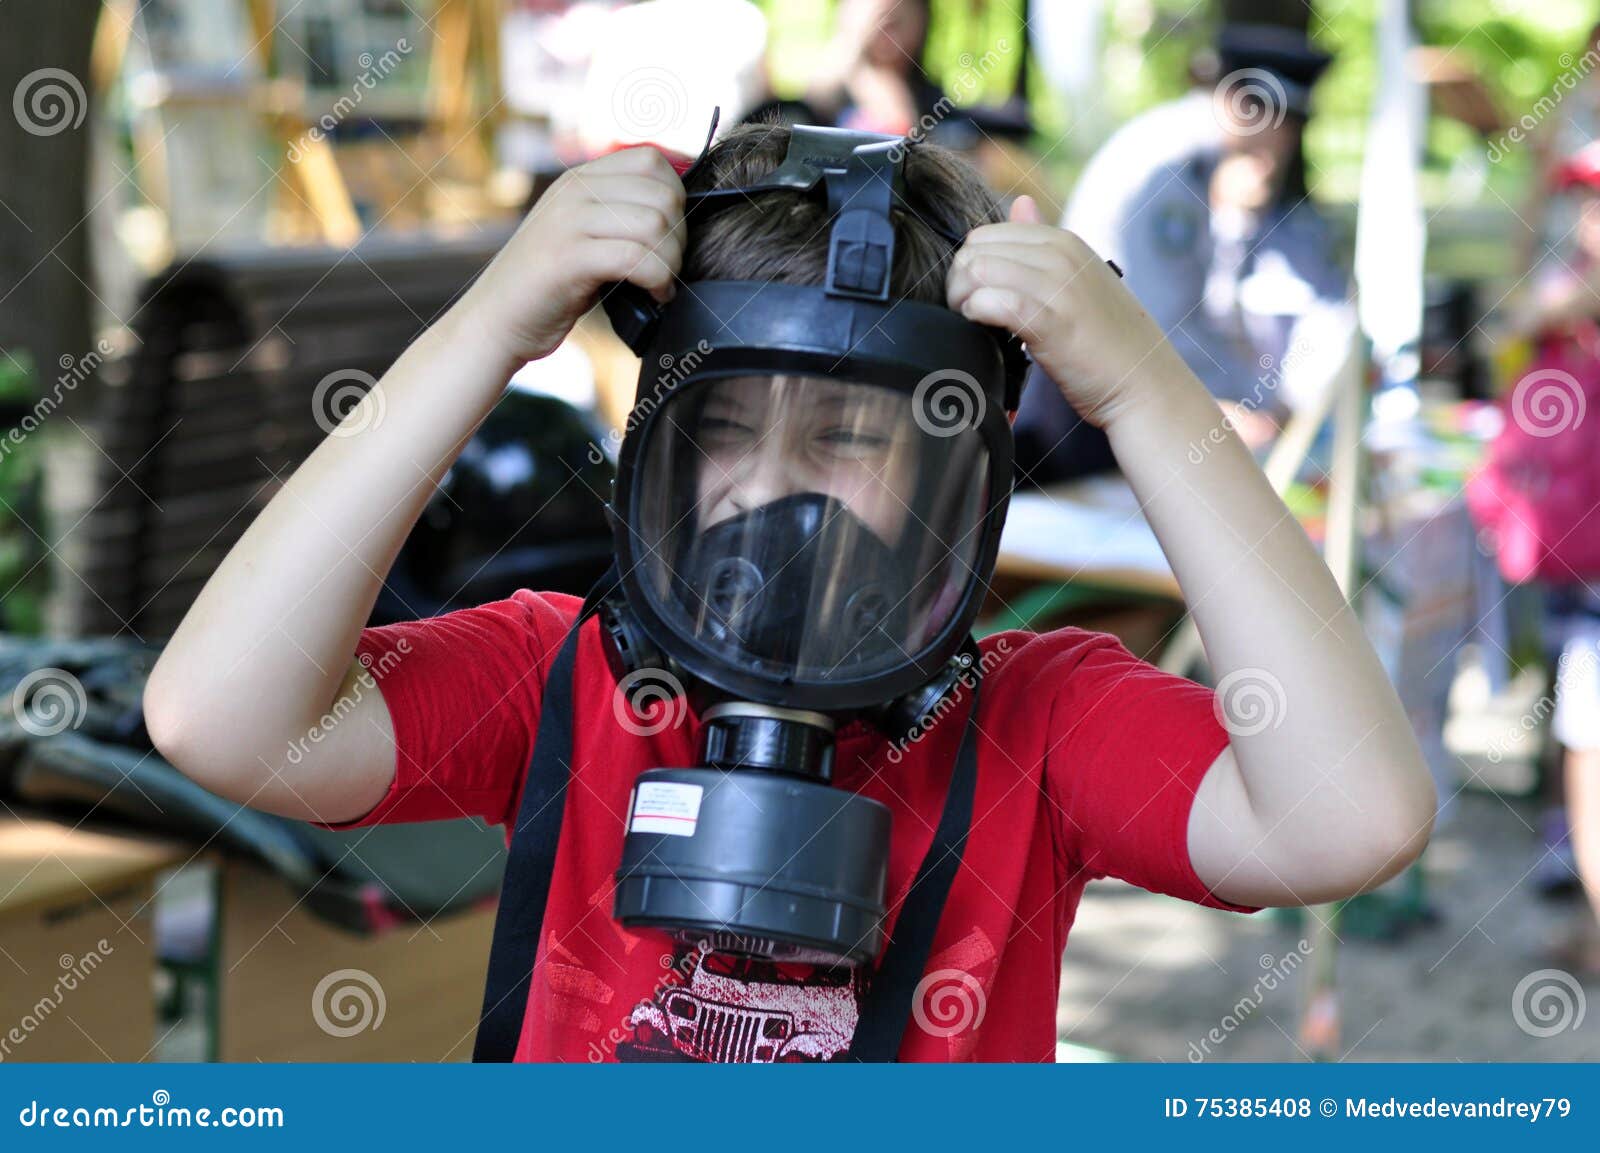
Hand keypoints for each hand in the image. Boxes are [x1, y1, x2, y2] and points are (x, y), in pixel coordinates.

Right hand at [456, 146, 685, 364]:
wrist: (495, 320)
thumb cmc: (548, 286)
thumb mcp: (581, 234)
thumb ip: (616, 215)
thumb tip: (676, 214)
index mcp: (579, 179)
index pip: (651, 160)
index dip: (676, 197)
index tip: (670, 235)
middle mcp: (574, 191)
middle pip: (662, 194)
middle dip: (679, 236)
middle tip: (668, 267)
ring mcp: (568, 222)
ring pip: (655, 225)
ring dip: (671, 263)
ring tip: (662, 284)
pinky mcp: (568, 258)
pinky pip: (636, 258)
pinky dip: (659, 281)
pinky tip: (655, 297)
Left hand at [946, 196, 1190, 427]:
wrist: (1145, 383)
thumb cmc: (1107, 342)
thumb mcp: (1079, 279)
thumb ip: (1042, 247)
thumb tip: (1020, 202)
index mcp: (1064, 241)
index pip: (987, 234)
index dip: (970, 267)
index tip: (976, 297)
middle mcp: (1061, 254)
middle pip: (975, 250)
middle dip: (959, 283)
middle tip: (970, 314)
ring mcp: (1058, 285)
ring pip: (976, 271)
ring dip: (963, 301)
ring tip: (977, 325)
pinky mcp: (1051, 320)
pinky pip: (991, 302)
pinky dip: (977, 317)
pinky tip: (989, 333)